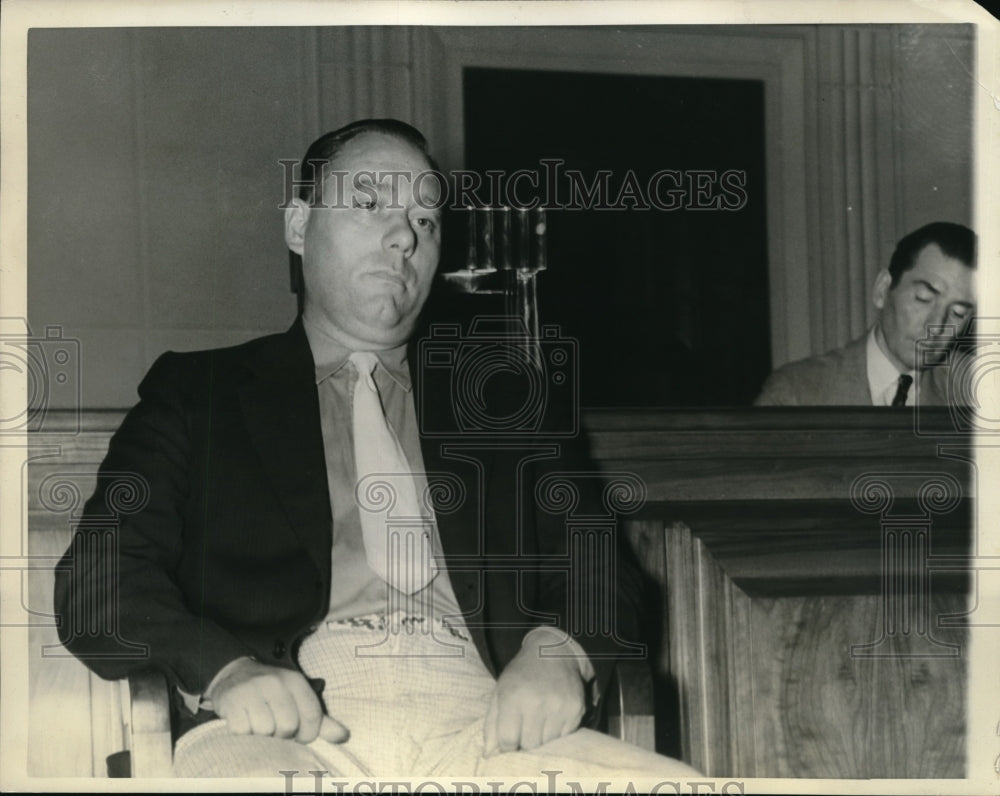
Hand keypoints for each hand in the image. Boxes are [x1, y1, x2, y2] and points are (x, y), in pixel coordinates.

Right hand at [208, 658, 348, 743]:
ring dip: (262, 735)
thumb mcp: (298, 699)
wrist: (235, 674)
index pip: (312, 716)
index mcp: (295, 681)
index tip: (300, 736)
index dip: (308, 734)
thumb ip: (321, 720)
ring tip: (259, 723)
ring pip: (265, 730)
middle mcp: (275, 682)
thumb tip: (344, 736)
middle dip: (283, 735)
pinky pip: (242, 731)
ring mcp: (252, 690)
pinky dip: (243, 732)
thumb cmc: (273, 693)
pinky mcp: (232, 701)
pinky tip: (244, 720)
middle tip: (276, 728)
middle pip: (288, 726)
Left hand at [483, 636, 585, 756]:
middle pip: (529, 745)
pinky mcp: (576, 709)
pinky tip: (553, 714)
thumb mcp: (499, 693)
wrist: (551, 653)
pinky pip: (565, 736)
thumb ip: (492, 725)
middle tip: (526, 726)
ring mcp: (558, 706)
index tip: (510, 738)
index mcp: (513, 698)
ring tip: (540, 718)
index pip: (508, 741)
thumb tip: (489, 756)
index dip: (507, 744)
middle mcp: (536, 702)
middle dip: (525, 741)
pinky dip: (558, 731)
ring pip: (548, 743)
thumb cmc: (520, 676)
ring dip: (542, 737)